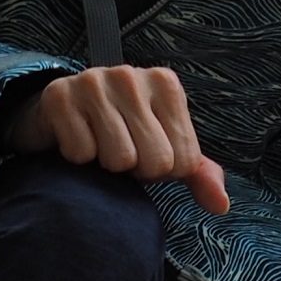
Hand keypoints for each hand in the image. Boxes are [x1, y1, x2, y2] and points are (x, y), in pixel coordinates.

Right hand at [7, 65, 230, 213]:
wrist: (61, 111)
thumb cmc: (122, 131)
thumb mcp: (165, 146)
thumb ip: (198, 173)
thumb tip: (220, 205)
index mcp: (166, 84)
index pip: (184, 161)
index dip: (162, 170)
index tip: (144, 151)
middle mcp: (132, 75)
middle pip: (154, 162)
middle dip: (136, 170)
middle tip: (121, 150)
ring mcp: (94, 81)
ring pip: (118, 160)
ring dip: (106, 166)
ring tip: (99, 144)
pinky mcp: (60, 95)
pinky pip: (81, 154)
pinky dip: (77, 159)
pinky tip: (76, 137)